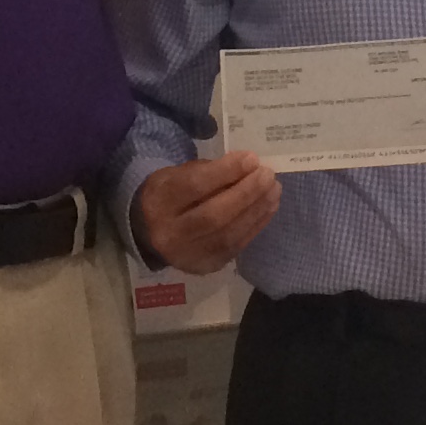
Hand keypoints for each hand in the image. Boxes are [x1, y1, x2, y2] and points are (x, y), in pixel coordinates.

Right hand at [136, 151, 279, 272]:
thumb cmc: (171, 195)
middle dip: (246, 193)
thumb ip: (209, 171)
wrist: (151, 232)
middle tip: (268, 175)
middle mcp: (170, 233)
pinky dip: (256, 225)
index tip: (251, 158)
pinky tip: (268, 208)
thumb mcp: (178, 174)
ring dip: (256, 210)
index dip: (226, 172)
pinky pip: (236, 246)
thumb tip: (248, 166)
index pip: (194, 187)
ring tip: (274, 190)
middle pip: (213, 215)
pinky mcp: (206, 266)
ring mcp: (188, 254)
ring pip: (228, 234)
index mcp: (159, 202)